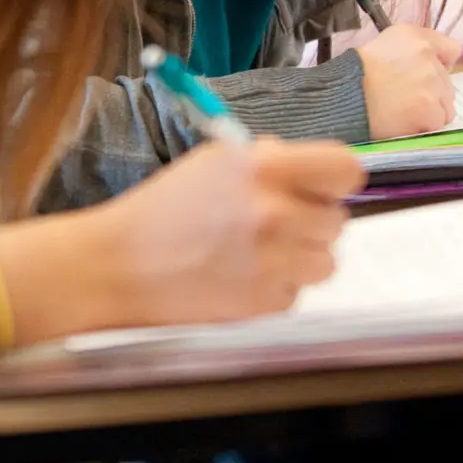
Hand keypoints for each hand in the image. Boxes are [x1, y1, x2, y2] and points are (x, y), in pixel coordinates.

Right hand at [42, 140, 360, 330]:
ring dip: (299, 258)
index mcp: (264, 168)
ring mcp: (274, 262)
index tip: (321, 188)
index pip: (345, 169)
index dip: (336, 180)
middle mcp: (276, 213)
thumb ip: (264, 159)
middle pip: (337, 220)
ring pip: (326, 262)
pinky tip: (239, 278)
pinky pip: (296, 294)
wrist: (117, 267)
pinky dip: (274, 288)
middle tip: (270, 224)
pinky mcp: (265, 303)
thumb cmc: (161, 209)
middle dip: (309, 220)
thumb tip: (302, 163)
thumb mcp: (211, 163)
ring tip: (258, 254)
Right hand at [357, 23, 461, 137]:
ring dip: (428, 113)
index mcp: (416, 38)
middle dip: (430, 94)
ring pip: (445, 106)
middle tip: (402, 99)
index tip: (424, 76)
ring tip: (401, 113)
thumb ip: (412, 51)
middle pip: (447, 84)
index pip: (451, 50)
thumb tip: (437, 64)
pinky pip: (437, 124)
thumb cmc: (353, 76)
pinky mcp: (429, 110)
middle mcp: (427, 56)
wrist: (339, 99)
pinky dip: (422, 128)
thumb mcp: (381, 46)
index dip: (440, 65)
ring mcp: (431, 84)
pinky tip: (402, 123)